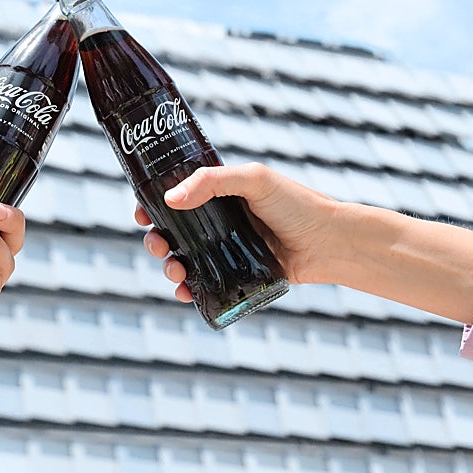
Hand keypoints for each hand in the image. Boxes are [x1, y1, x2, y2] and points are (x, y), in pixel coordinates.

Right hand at [136, 162, 337, 302]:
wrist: (330, 242)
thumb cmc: (297, 204)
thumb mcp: (253, 180)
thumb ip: (211, 182)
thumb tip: (170, 200)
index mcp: (220, 194)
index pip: (176, 197)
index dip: (153, 204)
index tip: (141, 213)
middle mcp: (220, 222)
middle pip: (174, 231)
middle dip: (156, 239)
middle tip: (157, 244)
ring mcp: (227, 250)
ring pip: (185, 259)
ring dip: (169, 265)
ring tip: (174, 271)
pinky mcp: (238, 276)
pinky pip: (205, 284)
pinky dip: (189, 290)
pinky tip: (186, 292)